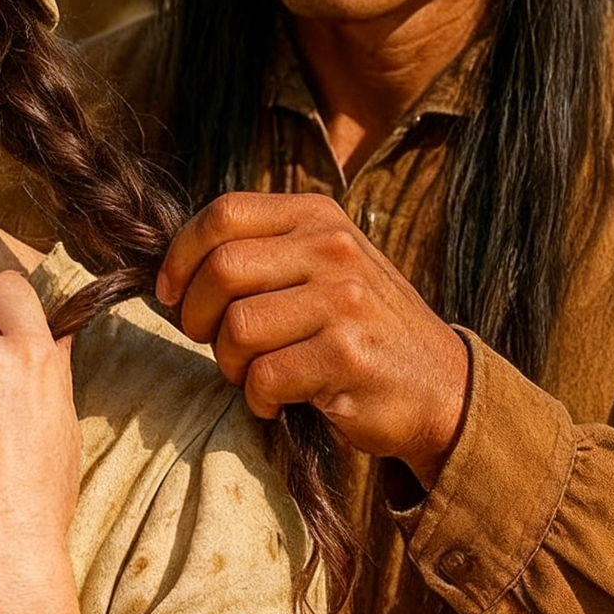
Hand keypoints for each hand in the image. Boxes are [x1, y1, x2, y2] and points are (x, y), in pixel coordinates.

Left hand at [156, 193, 468, 487]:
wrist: (443, 386)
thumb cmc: (361, 327)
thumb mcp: (323, 264)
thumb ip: (263, 250)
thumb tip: (175, 263)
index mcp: (318, 215)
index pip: (223, 214)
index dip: (180, 256)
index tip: (170, 293)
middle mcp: (333, 248)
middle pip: (220, 270)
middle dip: (195, 316)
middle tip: (209, 342)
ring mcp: (345, 300)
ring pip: (237, 328)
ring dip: (229, 363)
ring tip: (253, 373)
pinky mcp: (348, 356)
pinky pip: (264, 377)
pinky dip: (258, 398)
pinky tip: (277, 400)